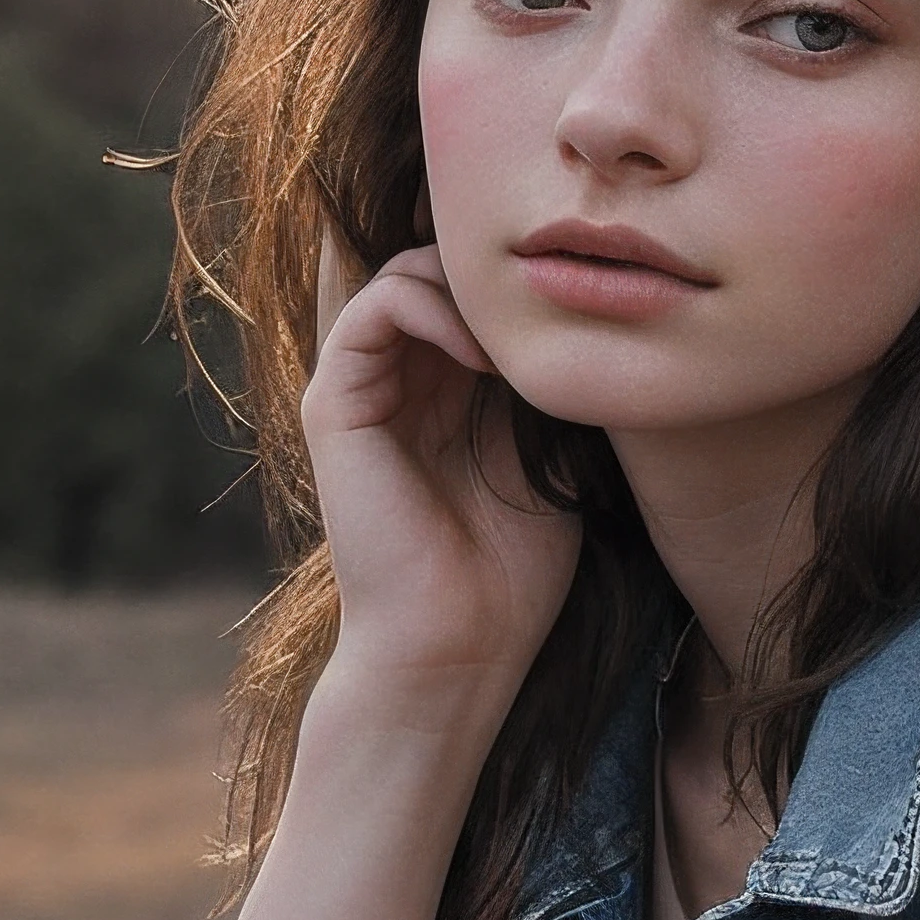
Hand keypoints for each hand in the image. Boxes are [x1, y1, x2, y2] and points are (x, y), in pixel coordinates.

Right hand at [298, 238, 581, 750]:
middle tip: (552, 312)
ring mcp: (362, 394)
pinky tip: (484, 355)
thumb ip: (547, 388)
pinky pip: (376, 308)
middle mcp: (398, 387)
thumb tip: (585, 310)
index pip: (476, 298)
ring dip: (469, 290)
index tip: (579, 317)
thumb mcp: (549, 460)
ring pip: (405, 275)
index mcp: (446, 398)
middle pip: (439, 274)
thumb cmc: (511, 576)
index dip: (524, 291)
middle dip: (498, 280)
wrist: (457, 645)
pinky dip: (431, 307)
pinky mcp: (335, 406)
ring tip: (519, 340)